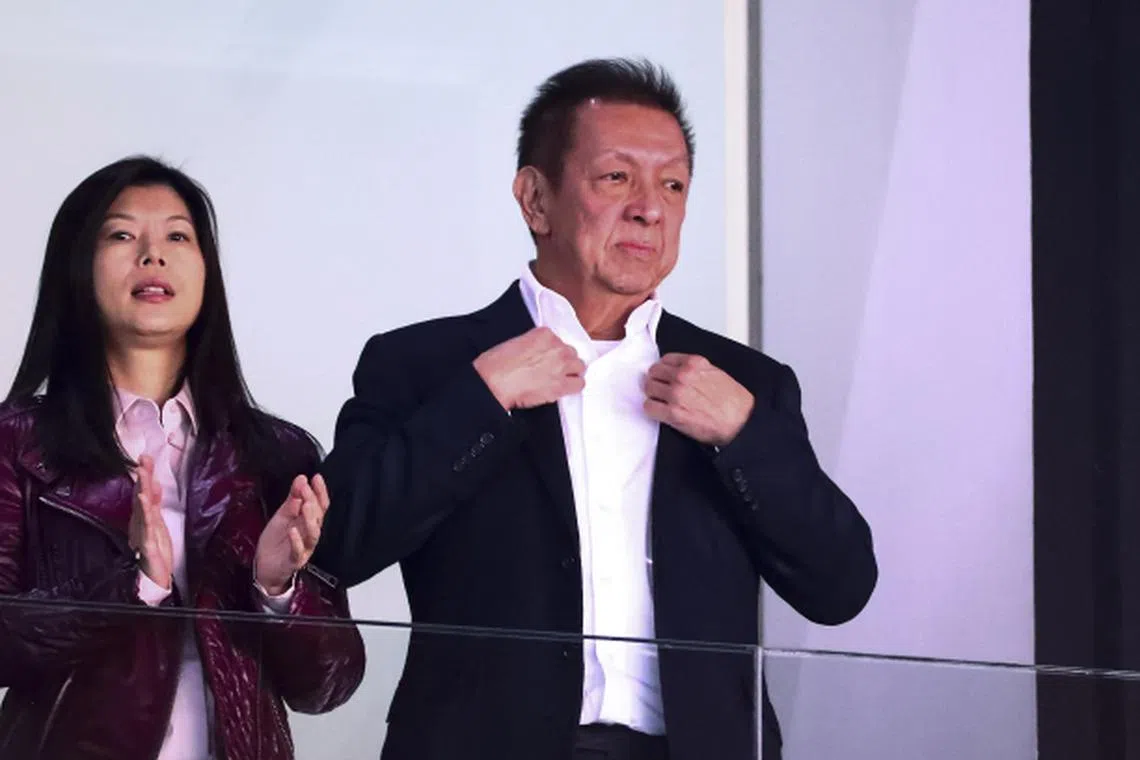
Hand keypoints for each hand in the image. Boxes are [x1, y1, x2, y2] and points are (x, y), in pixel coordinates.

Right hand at [128, 454, 173, 589]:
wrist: (153, 579)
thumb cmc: (154, 552)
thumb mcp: (157, 525)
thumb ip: (154, 505)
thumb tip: (153, 485)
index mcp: (144, 518)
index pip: (144, 493)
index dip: (144, 476)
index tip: (145, 458)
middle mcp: (141, 523)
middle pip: (142, 497)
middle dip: (143, 478)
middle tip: (144, 459)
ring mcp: (143, 533)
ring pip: (143, 509)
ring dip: (142, 491)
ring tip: (142, 474)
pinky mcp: (147, 545)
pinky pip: (146, 527)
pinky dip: (145, 513)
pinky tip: (143, 501)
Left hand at [254, 474, 328, 595]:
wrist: (265, 567)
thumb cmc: (276, 541)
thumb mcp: (282, 515)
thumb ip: (292, 499)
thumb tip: (301, 479)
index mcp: (308, 521)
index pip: (320, 504)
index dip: (320, 492)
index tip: (316, 478)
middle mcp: (310, 533)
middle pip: (318, 517)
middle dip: (313, 501)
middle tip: (306, 489)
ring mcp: (304, 548)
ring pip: (313, 533)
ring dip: (310, 519)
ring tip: (305, 506)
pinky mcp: (294, 560)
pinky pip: (298, 550)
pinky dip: (296, 540)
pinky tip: (292, 530)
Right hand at [473, 327, 585, 409]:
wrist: (493, 382)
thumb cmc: (496, 365)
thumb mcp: (515, 343)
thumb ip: (533, 345)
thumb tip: (539, 355)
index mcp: (544, 334)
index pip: (559, 341)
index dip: (554, 352)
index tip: (548, 359)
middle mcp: (557, 347)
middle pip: (571, 353)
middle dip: (564, 362)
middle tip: (553, 371)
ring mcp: (561, 365)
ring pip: (579, 367)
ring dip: (571, 373)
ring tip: (560, 380)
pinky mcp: (561, 385)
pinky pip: (579, 384)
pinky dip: (573, 387)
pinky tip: (563, 389)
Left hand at [644, 353, 754, 446]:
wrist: (741, 422)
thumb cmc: (733, 402)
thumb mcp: (716, 374)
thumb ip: (696, 369)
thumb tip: (680, 370)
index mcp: (695, 363)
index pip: (666, 359)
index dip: (663, 369)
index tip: (664, 375)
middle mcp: (683, 376)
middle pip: (654, 372)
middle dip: (656, 380)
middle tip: (659, 389)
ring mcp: (676, 394)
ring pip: (649, 388)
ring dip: (653, 394)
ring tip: (660, 401)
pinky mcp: (673, 413)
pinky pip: (649, 407)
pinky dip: (652, 409)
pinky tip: (660, 412)